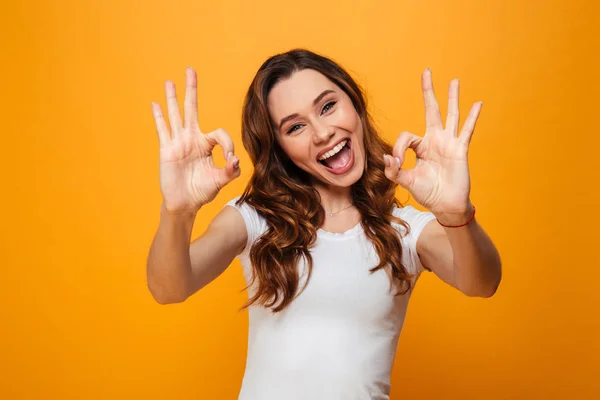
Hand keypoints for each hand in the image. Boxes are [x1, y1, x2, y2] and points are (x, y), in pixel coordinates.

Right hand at [152, 67, 239, 213]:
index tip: (230, 160)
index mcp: (206, 144)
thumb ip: (230, 171)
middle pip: (192, 109)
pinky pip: (162, 130)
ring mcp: (178, 142)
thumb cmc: (202, 191)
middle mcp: (192, 139)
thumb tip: (235, 160)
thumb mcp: (221, 180)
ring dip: (172, 98)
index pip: (219, 133)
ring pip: (175, 115)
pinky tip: (154, 103)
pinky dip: (159, 117)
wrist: (185, 203)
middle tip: (191, 70)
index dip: (228, 144)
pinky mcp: (167, 149)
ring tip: (169, 82)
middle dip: (192, 90)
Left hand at [384, 69, 480, 217]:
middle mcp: (435, 140)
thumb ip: (394, 171)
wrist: (445, 205)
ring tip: (454, 81)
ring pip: (450, 115)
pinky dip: (472, 117)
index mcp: (421, 147)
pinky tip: (477, 104)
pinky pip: (466, 131)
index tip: (396, 163)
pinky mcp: (460, 149)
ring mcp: (449, 143)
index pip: (407, 136)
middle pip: (431, 110)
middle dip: (428, 92)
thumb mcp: (406, 181)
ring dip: (452, 97)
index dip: (399, 149)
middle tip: (426, 72)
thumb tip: (387, 157)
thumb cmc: (427, 192)